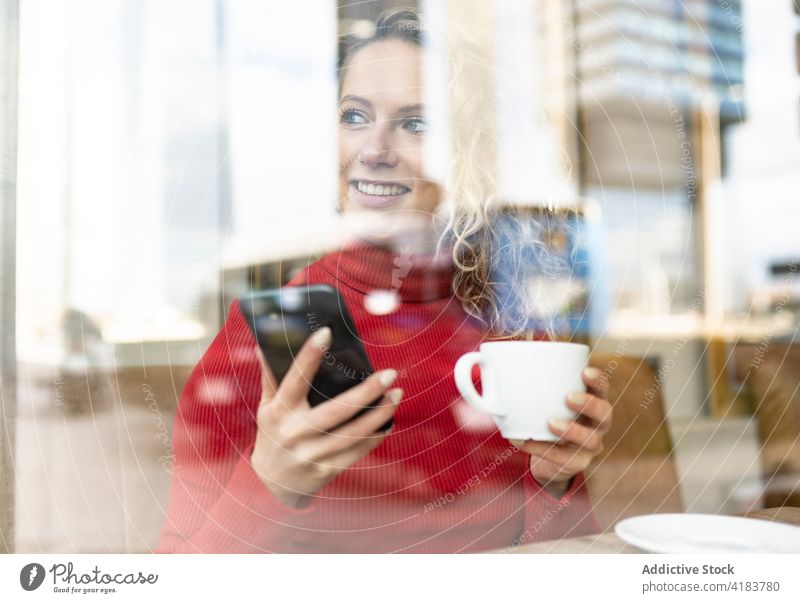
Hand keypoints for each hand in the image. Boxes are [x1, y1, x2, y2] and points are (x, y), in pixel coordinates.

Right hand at [250, 327, 401, 507]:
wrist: (270, 484)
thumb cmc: (272, 434)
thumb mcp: (266, 407)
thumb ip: (270, 377)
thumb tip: (264, 344)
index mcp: (279, 412)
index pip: (295, 379)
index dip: (309, 356)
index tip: (327, 332)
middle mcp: (295, 433)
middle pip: (336, 410)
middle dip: (366, 391)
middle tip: (389, 373)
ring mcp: (311, 454)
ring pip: (353, 433)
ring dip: (380, 414)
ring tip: (397, 393)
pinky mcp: (326, 470)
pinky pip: (357, 451)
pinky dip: (376, 436)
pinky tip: (389, 420)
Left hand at [511, 367, 611, 498]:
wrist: (547, 459)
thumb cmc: (546, 419)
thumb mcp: (542, 400)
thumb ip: (527, 383)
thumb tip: (489, 361)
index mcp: (592, 402)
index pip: (602, 389)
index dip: (598, 380)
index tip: (585, 372)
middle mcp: (597, 424)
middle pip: (605, 414)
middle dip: (590, 404)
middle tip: (568, 397)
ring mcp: (590, 446)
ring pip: (591, 440)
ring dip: (572, 430)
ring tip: (551, 423)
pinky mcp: (576, 464)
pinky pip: (563, 458)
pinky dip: (542, 449)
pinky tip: (524, 440)